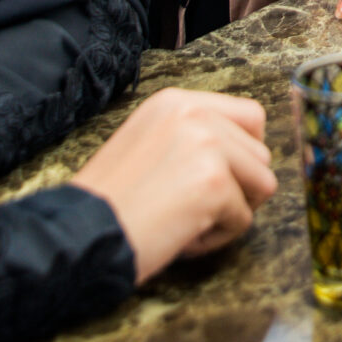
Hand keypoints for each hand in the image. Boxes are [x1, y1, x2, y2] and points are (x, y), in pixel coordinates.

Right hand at [69, 88, 275, 280]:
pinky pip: (244, 220)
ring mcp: (206, 144)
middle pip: (261, 153)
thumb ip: (193, 138)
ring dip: (230, 213)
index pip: (250, 116)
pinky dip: (216, 238)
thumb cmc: (109, 203)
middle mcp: (193, 112)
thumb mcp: (147, 144)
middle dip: (238, 189)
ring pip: (262, 184)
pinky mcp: (213, 182)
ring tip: (186, 221)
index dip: (243, 155)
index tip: (217, 180)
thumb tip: (243, 155)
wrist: (78, 235)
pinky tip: (179, 236)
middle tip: (193, 208)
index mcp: (175, 102)